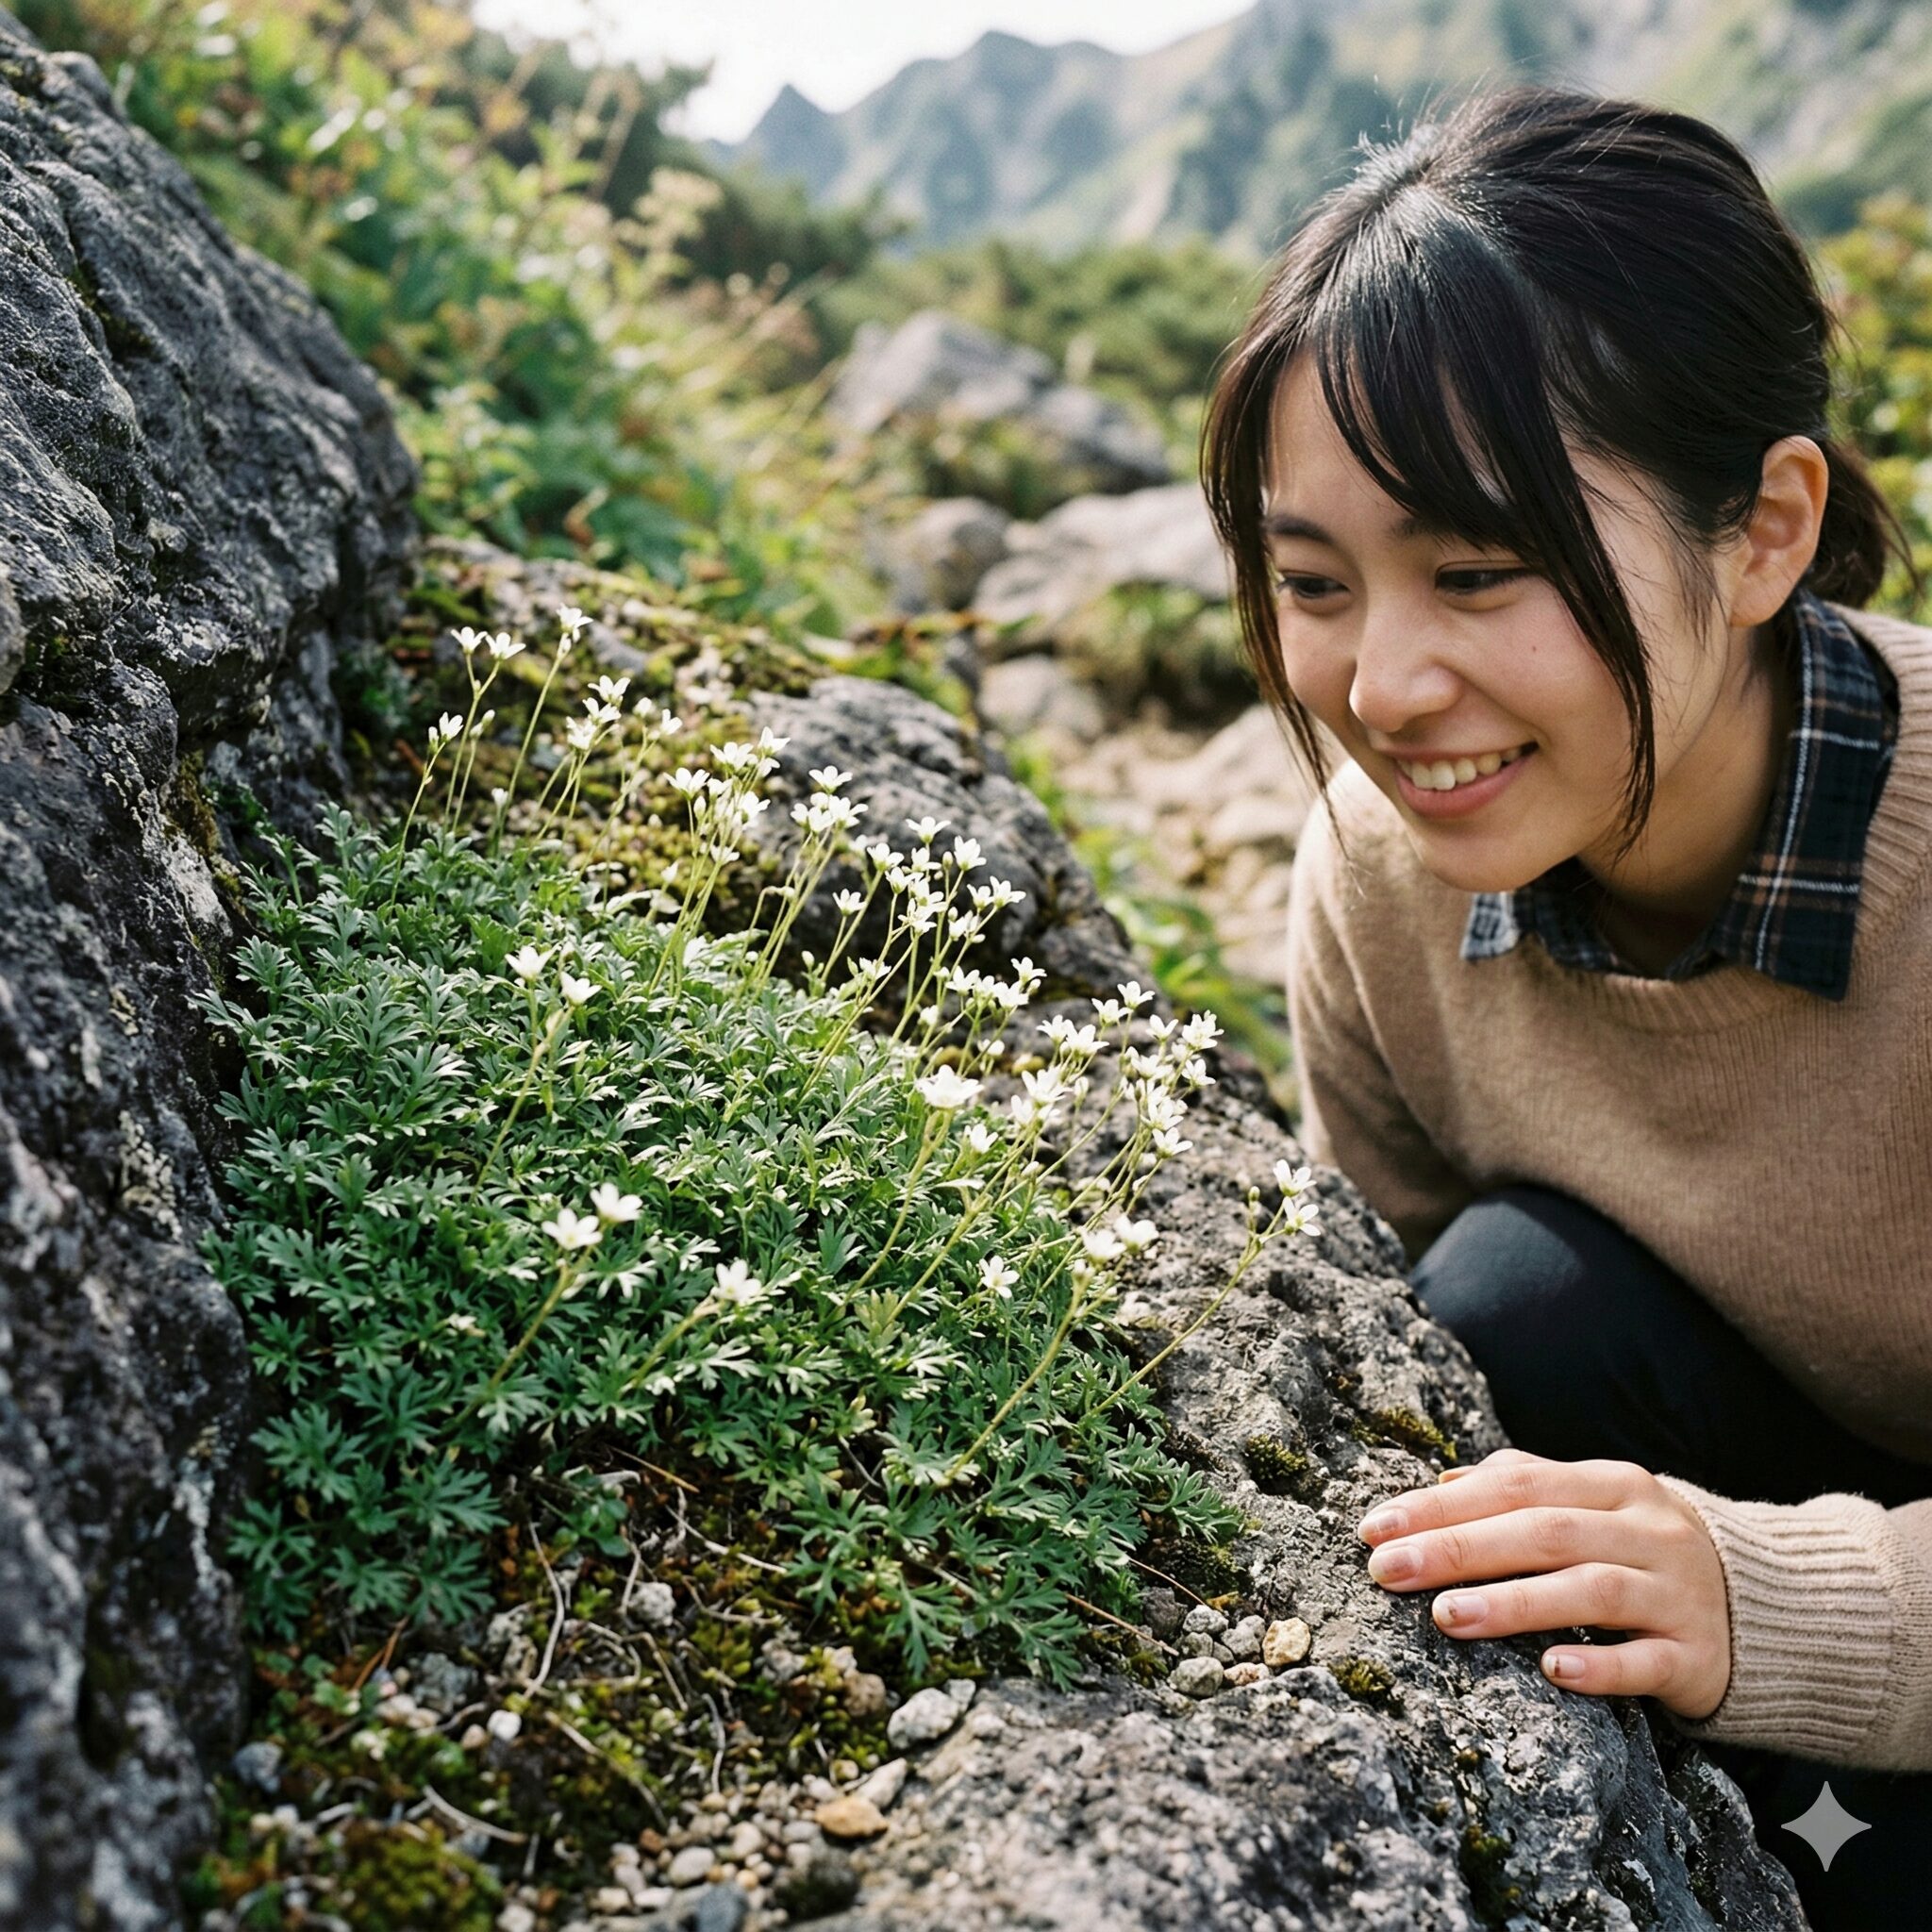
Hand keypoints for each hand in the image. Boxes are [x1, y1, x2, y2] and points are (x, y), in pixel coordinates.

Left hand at [1356, 1446, 1730, 1719]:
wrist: (1775, 1607)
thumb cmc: (1649, 1550)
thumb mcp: (1597, 1503)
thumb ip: (1523, 1485)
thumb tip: (1439, 1480)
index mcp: (1612, 1485)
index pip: (1515, 1484)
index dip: (1441, 1504)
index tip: (1376, 1527)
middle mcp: (1646, 1532)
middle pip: (1542, 1532)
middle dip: (1457, 1549)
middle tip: (1387, 1571)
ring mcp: (1676, 1594)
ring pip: (1590, 1591)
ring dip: (1513, 1603)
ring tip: (1445, 1617)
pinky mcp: (1699, 1658)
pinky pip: (1647, 1662)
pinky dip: (1601, 1666)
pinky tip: (1552, 1671)